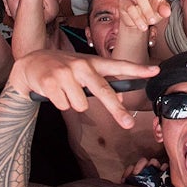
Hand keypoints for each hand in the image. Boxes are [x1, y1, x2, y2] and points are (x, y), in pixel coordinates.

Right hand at [7, 49, 157, 128]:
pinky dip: (59, 103)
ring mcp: (66, 73)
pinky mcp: (51, 82)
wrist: (31, 63)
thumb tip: (121, 100)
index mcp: (92, 62)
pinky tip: (53, 91)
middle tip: (128, 125)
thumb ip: (102, 83)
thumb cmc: (63, 69)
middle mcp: (82, 65)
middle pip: (104, 91)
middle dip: (116, 110)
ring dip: (73, 103)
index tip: (155, 71)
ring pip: (81, 105)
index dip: (138, 69)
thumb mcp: (83, 72)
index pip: (119, 65)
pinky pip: (64, 105)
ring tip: (64, 91)